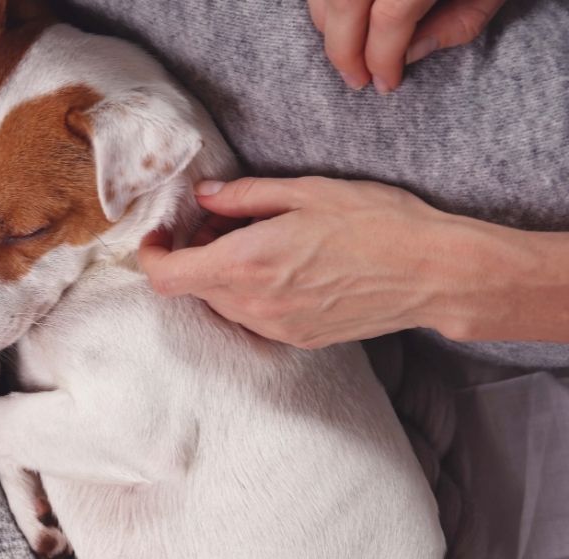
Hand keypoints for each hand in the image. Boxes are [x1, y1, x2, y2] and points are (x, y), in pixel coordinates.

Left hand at [138, 177, 469, 348]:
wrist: (434, 273)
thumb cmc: (377, 223)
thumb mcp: (307, 191)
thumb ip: (244, 196)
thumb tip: (204, 196)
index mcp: (247, 263)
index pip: (167, 277)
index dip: (151, 256)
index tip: (159, 235)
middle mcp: (254, 303)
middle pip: (194, 286)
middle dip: (197, 251)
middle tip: (228, 218)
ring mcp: (276, 327)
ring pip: (223, 301)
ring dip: (224, 271)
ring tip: (263, 237)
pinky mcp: (298, 339)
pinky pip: (253, 315)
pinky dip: (251, 290)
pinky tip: (286, 263)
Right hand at [308, 0, 504, 92]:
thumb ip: (454, 26)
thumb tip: (406, 56)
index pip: (389, 20)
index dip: (382, 58)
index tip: (385, 83)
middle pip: (345, 4)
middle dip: (343, 50)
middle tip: (355, 79)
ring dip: (327, 24)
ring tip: (344, 50)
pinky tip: (338, 16)